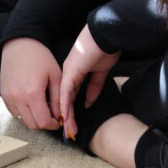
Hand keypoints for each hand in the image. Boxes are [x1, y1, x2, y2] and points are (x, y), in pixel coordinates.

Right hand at [0, 37, 61, 129]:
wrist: (20, 44)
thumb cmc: (40, 57)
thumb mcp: (55, 76)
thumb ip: (58, 99)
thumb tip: (61, 116)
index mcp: (33, 93)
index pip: (43, 122)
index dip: (53, 124)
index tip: (59, 120)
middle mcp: (18, 98)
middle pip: (33, 125)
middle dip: (44, 123)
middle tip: (52, 115)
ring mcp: (9, 97)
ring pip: (23, 121)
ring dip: (34, 119)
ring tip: (42, 108)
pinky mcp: (4, 95)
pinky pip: (15, 113)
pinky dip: (24, 113)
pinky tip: (31, 103)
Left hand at [59, 25, 120, 140]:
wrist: (105, 35)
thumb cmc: (105, 49)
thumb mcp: (100, 72)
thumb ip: (93, 87)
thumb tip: (88, 103)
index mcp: (74, 73)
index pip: (69, 96)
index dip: (71, 111)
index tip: (73, 125)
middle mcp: (68, 74)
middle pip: (64, 100)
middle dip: (67, 118)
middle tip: (69, 133)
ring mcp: (67, 74)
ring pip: (63, 99)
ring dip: (66, 116)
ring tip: (68, 131)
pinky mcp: (70, 73)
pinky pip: (66, 93)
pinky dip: (66, 106)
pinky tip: (66, 118)